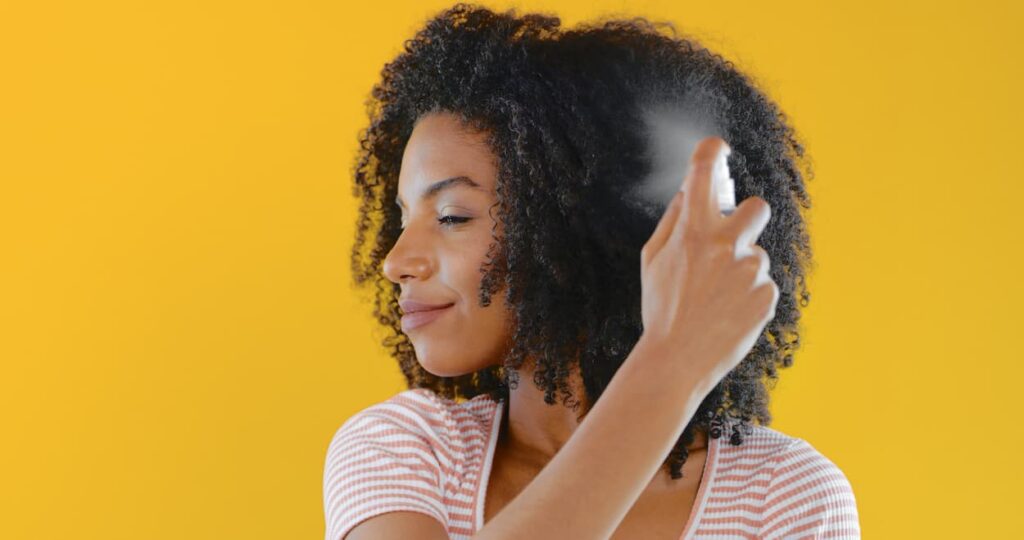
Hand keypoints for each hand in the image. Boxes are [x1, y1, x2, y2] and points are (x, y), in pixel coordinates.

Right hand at [639, 136, 778, 388]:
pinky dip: (748, 295)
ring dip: (740, 269)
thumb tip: (691, 190)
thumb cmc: (660, 307)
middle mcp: (726, 245)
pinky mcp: (767, 296)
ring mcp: (750, 271)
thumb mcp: (653, 259)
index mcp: (693, 231)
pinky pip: (763, 283)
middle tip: (730, 238)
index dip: (711, 152)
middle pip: (757, 207)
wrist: (677, 360)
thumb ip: (674, 220)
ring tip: (716, 298)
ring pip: (756, 254)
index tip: (717, 149)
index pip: (704, 173)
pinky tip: (727, 313)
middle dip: (745, 218)